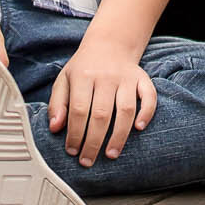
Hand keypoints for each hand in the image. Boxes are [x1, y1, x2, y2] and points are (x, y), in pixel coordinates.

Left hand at [50, 33, 155, 166]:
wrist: (109, 44)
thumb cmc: (84, 67)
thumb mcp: (64, 80)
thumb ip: (57, 104)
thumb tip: (55, 128)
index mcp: (83, 76)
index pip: (79, 110)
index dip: (75, 134)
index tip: (72, 151)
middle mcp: (106, 76)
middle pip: (101, 114)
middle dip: (94, 142)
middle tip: (88, 161)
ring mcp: (126, 77)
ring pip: (125, 110)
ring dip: (119, 136)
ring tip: (111, 155)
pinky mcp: (142, 78)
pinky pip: (149, 96)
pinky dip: (147, 113)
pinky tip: (139, 129)